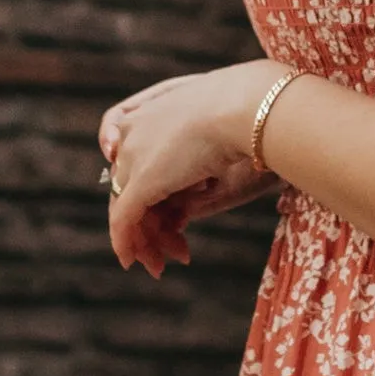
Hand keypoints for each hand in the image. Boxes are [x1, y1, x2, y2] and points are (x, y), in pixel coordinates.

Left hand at [98, 64, 274, 276]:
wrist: (252, 110)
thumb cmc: (252, 125)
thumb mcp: (221, 154)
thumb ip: (194, 184)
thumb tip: (178, 216)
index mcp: (158, 116)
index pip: (141, 162)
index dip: (155, 196)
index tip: (178, 221)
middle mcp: (138, 133)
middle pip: (128, 187)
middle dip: (146, 225)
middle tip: (166, 253)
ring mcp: (135, 155)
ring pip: (125, 205)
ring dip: (141, 240)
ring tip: (159, 265)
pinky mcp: (141, 180)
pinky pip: (122, 218)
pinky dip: (125, 243)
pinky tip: (130, 260)